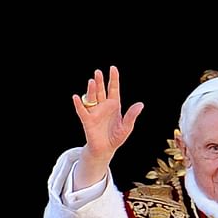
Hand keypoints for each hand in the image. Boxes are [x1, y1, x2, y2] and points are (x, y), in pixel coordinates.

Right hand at [71, 66, 142, 185]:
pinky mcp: (87, 120)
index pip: (114, 89)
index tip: (113, 68)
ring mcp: (95, 112)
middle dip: (100, 81)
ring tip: (91, 81)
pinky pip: (82, 111)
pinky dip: (79, 104)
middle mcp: (103, 106)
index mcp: (114, 105)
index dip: (113, 79)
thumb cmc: (116, 137)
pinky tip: (76, 97)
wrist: (106, 149)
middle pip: (101, 91)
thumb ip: (132, 115)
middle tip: (98, 72)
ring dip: (91, 90)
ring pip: (92, 98)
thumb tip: (140, 104)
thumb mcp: (127, 126)